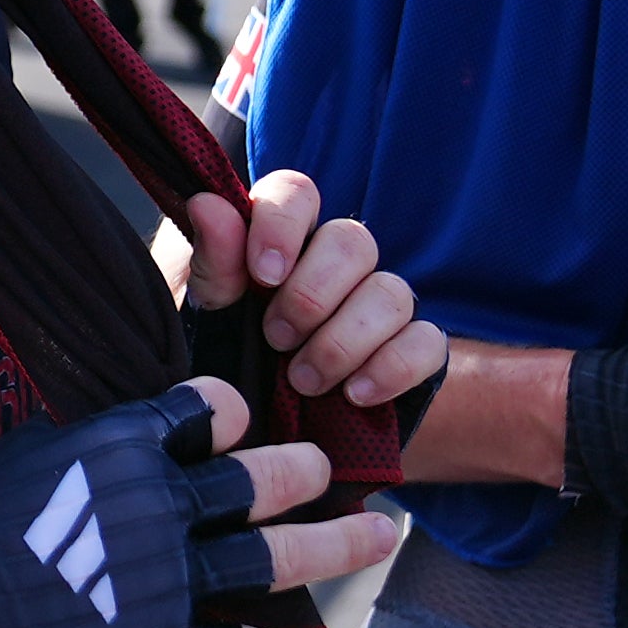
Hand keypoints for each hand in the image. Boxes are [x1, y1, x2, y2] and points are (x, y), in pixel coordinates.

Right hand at [0, 378, 384, 627]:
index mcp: (125, 446)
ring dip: (340, 545)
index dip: (233, 414)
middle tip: (334, 475)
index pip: (211, 409)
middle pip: (264, 479)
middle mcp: (159, 505)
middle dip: (307, 475)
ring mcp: (166, 577)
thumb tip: (133, 437)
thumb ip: (100, 445)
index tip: (241, 424)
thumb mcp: (36, 453)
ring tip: (383, 534)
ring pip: (276, 558)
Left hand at [162, 167, 442, 407]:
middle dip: (313, 295)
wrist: (255, 434)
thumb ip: (209, 263)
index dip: (283, 225)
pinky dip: (393, 368)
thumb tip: (207, 205)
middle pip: (353, 241)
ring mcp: (378, 307)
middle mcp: (337, 264)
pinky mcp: (411, 352)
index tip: (263, 274)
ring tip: (303, 382)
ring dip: (345, 340)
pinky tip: (355, 395)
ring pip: (393, 293)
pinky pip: (427, 343)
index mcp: (281, 239)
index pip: (297, 193)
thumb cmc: (218, 357)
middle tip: (275, 339)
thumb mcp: (199, 316)